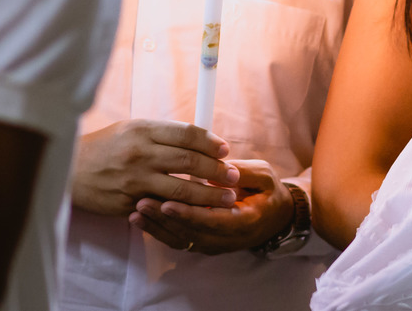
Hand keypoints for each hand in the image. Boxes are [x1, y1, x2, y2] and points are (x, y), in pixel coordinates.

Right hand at [71, 119, 239, 215]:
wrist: (69, 169)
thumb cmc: (104, 146)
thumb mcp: (132, 129)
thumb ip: (163, 134)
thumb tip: (200, 139)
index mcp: (143, 130)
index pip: (187, 134)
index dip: (210, 143)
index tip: (225, 150)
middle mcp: (140, 153)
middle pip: (189, 161)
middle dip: (217, 170)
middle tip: (234, 177)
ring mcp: (134, 180)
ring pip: (181, 190)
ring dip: (208, 195)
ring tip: (226, 198)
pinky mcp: (128, 203)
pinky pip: (162, 209)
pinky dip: (183, 212)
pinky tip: (198, 213)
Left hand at [130, 160, 294, 254]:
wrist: (275, 216)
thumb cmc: (269, 191)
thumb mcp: (263, 175)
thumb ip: (240, 173)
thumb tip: (216, 167)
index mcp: (244, 221)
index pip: (212, 221)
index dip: (188, 214)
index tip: (167, 203)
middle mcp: (227, 239)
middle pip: (191, 233)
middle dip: (164, 219)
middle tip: (141, 202)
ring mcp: (214, 244)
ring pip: (181, 240)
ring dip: (157, 227)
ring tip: (136, 209)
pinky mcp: (204, 243)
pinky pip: (178, 240)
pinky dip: (158, 231)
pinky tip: (141, 219)